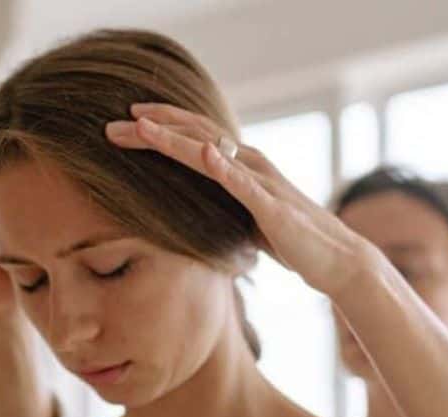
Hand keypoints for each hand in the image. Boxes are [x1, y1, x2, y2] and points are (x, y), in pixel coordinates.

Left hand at [105, 103, 374, 296]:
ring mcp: (262, 182)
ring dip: (175, 139)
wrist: (336, 261)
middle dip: (152, 129)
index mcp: (242, 167)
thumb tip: (197, 207)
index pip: (195, 138)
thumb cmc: (294, 241)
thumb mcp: (249, 219)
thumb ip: (227, 203)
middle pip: (194, 137)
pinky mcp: (273, 207)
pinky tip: (202, 153)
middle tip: (110, 125)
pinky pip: (244, 183)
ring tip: (143, 127)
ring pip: (212, 152)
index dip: (159, 128)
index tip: (124, 124)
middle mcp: (251, 164)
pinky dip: (223, 166)